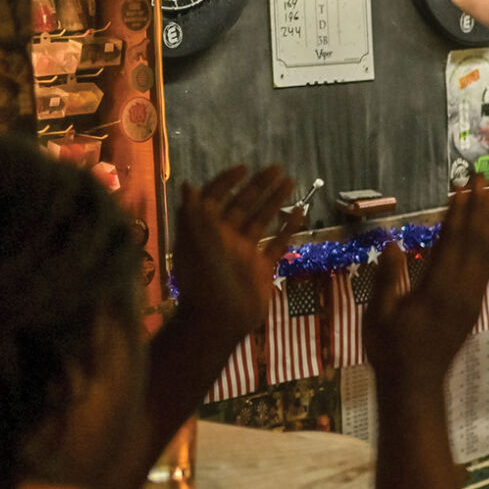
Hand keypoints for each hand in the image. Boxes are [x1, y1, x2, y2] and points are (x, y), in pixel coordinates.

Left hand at [173, 165, 305, 342]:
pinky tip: (300, 213)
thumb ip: (193, 214)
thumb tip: (188, 183)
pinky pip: (277, 243)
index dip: (227, 182)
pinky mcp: (262, 266)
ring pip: (262, 219)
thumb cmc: (204, 281)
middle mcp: (226, 237)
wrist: (219, 320)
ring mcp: (245, 251)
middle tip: (278, 168)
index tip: (244, 168)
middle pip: (244, 204)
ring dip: (275, 200)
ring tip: (291, 182)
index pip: (216, 198)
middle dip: (259, 186)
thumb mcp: (195, 244)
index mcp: (206, 230)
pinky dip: (288, 228)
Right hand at [365, 177, 488, 386]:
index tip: (463, 187)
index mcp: (437, 289)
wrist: (416, 385)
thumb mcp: (380, 312)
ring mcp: (471, 299)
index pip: (452, 241)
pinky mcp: (474, 307)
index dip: (459, 212)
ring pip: (487, 254)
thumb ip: (390, 275)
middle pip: (476, 241)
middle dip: (480, 209)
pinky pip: (488, 270)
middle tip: (484, 181)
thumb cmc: (391, 350)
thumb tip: (392, 241)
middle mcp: (461, 290)